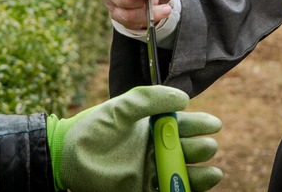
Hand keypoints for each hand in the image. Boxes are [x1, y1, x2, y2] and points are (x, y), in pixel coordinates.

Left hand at [47, 85, 222, 191]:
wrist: (68, 157)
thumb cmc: (92, 129)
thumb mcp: (119, 108)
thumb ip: (149, 99)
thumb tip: (184, 98)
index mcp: (151, 126)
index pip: (182, 124)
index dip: (199, 124)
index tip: (214, 124)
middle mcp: (154, 148)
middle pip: (186, 149)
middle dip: (200, 148)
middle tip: (206, 146)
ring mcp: (149, 171)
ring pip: (181, 173)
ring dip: (199, 174)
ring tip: (212, 172)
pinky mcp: (142, 190)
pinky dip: (182, 191)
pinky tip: (192, 189)